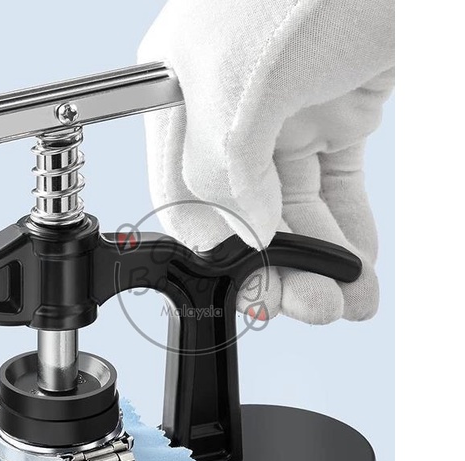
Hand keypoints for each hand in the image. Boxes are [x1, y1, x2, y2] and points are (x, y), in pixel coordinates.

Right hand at [139, 0, 393, 323]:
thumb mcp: (242, 80)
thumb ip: (224, 166)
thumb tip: (243, 234)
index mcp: (178, 93)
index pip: (182, 197)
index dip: (218, 251)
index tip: (258, 291)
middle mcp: (224, 110)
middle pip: (241, 213)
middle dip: (278, 268)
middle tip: (310, 306)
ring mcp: (280, 112)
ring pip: (291, 208)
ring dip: (317, 261)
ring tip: (345, 299)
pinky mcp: (333, 111)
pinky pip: (333, 186)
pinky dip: (346, 230)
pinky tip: (357, 265)